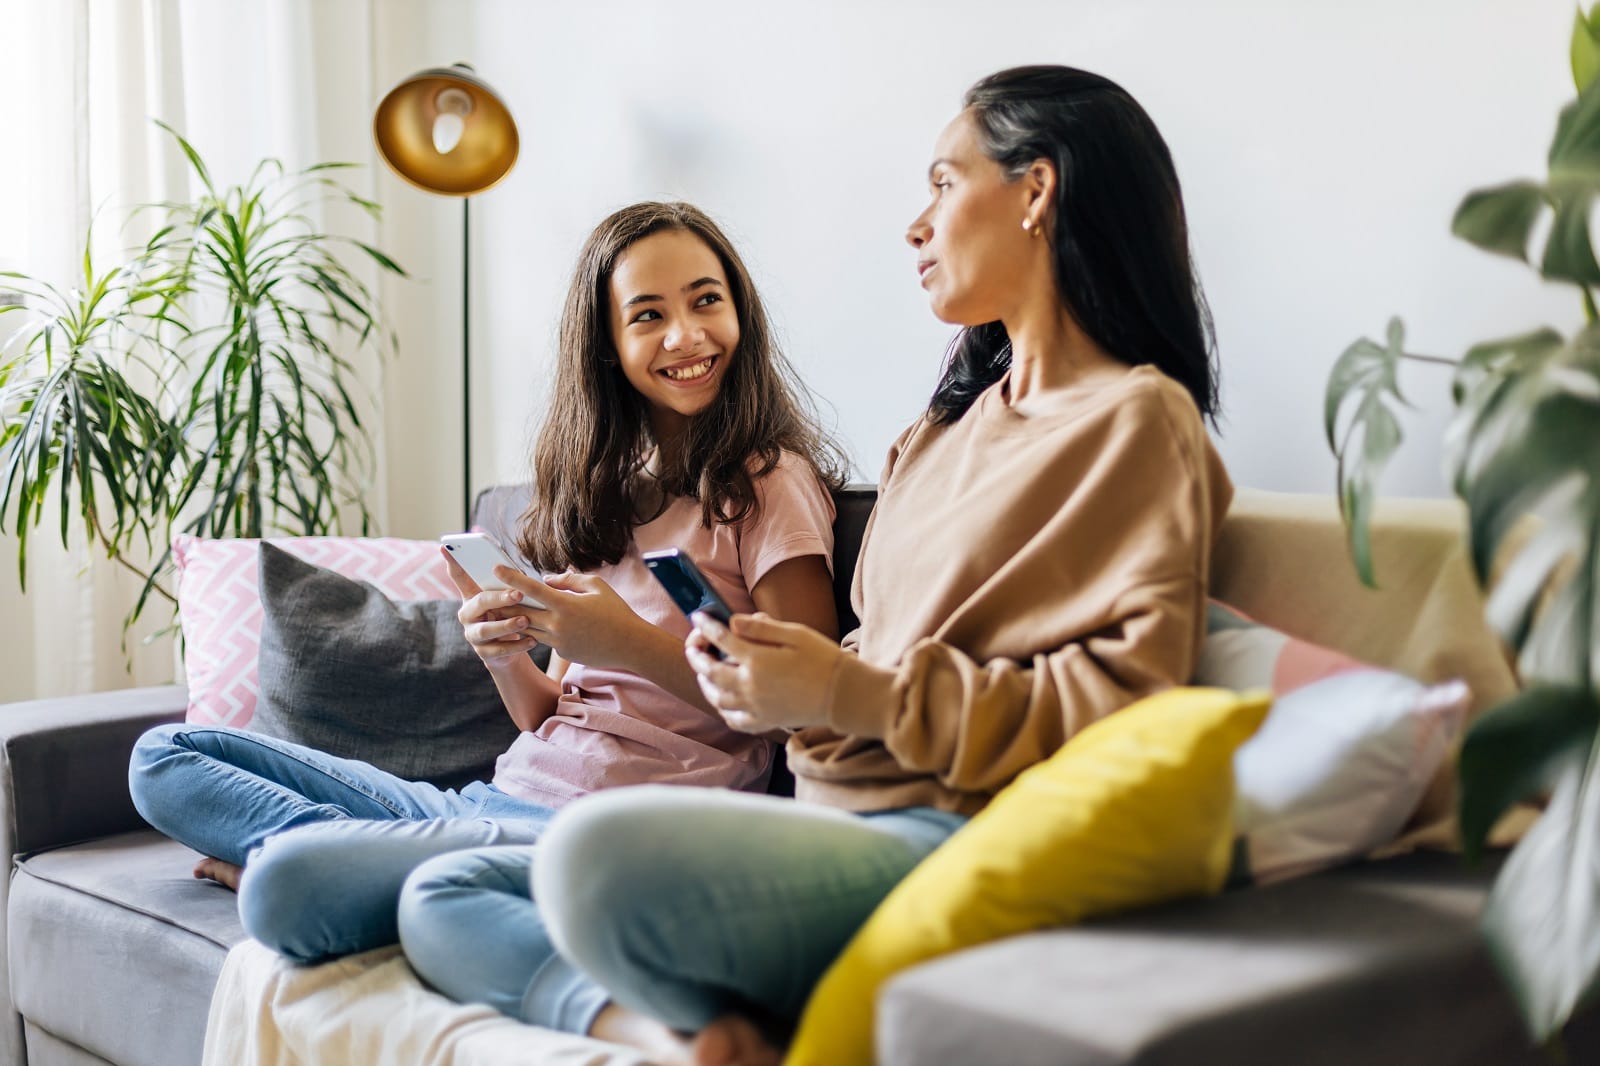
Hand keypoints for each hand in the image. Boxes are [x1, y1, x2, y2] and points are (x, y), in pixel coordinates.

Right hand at [441, 548, 542, 665]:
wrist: (510, 649)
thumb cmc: (510, 615)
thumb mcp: (508, 599)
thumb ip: (508, 585)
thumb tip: (518, 573)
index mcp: (472, 596)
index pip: (459, 577)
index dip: (452, 562)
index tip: (445, 546)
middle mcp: (468, 614)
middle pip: (479, 603)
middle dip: (499, 598)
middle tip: (518, 594)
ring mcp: (473, 635)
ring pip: (486, 630)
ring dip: (507, 625)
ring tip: (525, 621)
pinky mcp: (484, 653)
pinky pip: (499, 650)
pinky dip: (517, 645)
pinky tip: (532, 640)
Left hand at [498, 568, 646, 668]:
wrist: (629, 645)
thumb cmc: (616, 611)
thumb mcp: (596, 586)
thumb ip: (569, 580)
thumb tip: (547, 579)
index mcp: (565, 605)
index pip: (531, 588)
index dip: (512, 577)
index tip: (496, 568)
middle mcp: (557, 624)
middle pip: (521, 611)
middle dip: (504, 601)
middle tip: (487, 590)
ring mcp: (558, 641)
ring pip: (527, 628)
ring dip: (514, 618)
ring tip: (499, 607)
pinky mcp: (562, 653)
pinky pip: (544, 638)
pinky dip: (537, 629)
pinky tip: (531, 622)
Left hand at [685, 612, 842, 733]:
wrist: (844, 695)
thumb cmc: (824, 659)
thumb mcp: (795, 634)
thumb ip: (762, 629)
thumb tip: (732, 622)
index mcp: (759, 661)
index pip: (722, 640)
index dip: (707, 627)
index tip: (698, 617)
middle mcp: (752, 686)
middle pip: (712, 672)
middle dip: (698, 657)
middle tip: (693, 647)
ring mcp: (757, 707)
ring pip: (718, 698)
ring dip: (705, 684)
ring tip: (703, 674)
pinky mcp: (766, 721)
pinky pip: (735, 721)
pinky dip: (723, 711)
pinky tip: (723, 703)